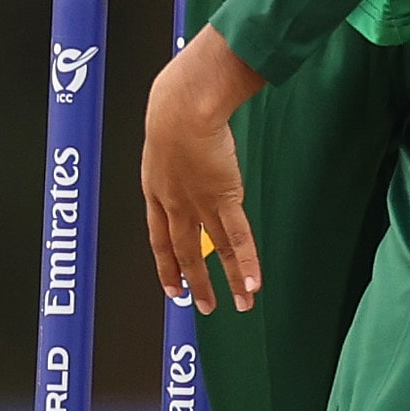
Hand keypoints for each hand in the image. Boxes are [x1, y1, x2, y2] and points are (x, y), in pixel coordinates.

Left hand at [141, 27, 265, 312]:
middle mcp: (173, 203)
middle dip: (195, 281)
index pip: (158, 237)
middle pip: (184, 251)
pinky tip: (253, 285)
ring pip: (213, 251)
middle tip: (204, 305)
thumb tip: (189, 136)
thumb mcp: (165, 130)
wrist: (180, 106)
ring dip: (226, 281)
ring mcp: (197, 204)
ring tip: (239, 306)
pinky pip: (236, 237)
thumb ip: (177, 143)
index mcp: (155, 189)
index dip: (166, 264)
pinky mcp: (222, 197)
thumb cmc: (175, 104)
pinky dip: (246, 263)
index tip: (173, 286)